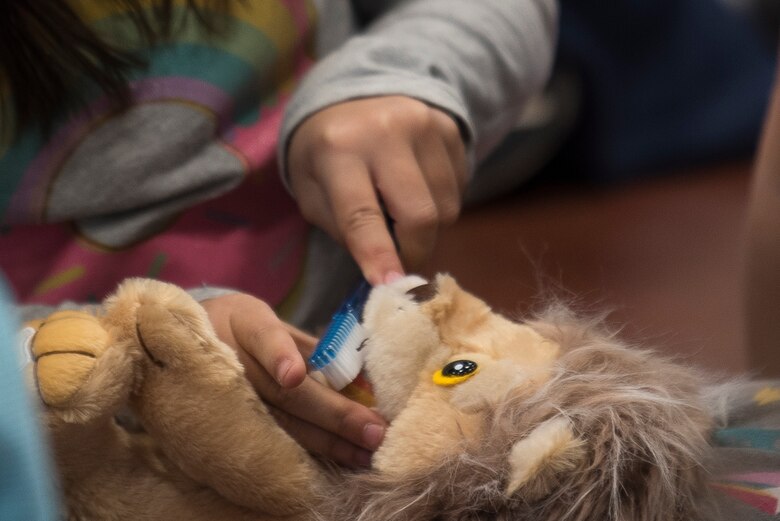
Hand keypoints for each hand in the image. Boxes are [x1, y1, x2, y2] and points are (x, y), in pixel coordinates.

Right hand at [201, 293, 386, 467]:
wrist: (181, 343)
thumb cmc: (240, 328)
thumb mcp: (268, 321)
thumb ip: (306, 345)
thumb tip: (358, 376)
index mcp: (245, 322)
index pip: (264, 337)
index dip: (279, 356)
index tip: (294, 375)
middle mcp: (230, 359)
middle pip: (282, 393)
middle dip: (334, 414)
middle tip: (374, 430)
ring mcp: (223, 396)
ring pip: (279, 424)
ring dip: (327, 442)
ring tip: (364, 452)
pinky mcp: (223, 424)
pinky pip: (269, 441)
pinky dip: (305, 451)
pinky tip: (334, 459)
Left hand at [288, 96, 467, 284]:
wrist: (352, 95)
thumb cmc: (325, 154)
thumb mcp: (312, 191)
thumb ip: (343, 230)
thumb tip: (385, 270)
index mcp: (339, 149)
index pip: (361, 213)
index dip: (378, 254)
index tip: (391, 287)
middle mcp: (386, 131)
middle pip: (420, 215)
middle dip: (414, 252)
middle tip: (401, 263)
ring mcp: (425, 125)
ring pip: (446, 208)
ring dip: (428, 229)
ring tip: (401, 213)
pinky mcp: (450, 127)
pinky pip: (459, 189)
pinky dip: (440, 204)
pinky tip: (416, 189)